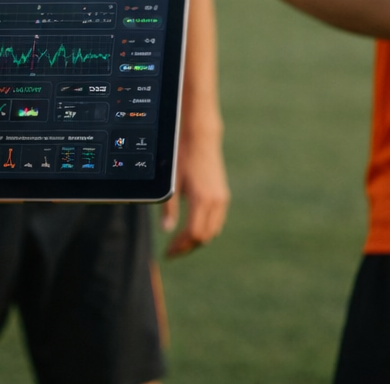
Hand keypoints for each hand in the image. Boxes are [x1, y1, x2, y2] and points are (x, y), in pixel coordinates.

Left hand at [161, 129, 228, 257]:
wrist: (200, 138)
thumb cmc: (183, 157)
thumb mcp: (172, 183)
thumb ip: (169, 208)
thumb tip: (166, 230)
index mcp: (202, 200)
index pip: (193, 233)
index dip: (180, 246)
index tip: (168, 252)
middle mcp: (216, 202)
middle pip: (204, 236)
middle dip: (188, 247)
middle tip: (172, 251)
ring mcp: (222, 199)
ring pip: (213, 231)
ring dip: (197, 240)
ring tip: (180, 243)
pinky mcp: (223, 195)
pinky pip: (217, 221)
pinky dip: (205, 229)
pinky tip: (192, 228)